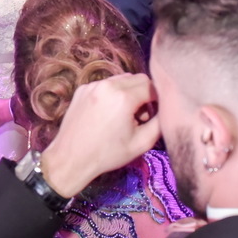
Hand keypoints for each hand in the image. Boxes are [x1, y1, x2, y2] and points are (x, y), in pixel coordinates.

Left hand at [39, 73, 160, 197]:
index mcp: (124, 97)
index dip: (158, 100)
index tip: (155, 114)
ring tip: (124, 115)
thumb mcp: (141, 143)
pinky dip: (112, 94)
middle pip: (138, 79)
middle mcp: (108, 85)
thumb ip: (160, 123)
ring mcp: (93, 85)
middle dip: (145, 94)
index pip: (152, 86)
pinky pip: (105, 85)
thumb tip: (167, 110)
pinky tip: (107, 114)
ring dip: (129, 92)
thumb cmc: (108, 154)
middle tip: (140, 116)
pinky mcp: (82, 89)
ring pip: (121, 80)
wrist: (71, 159)